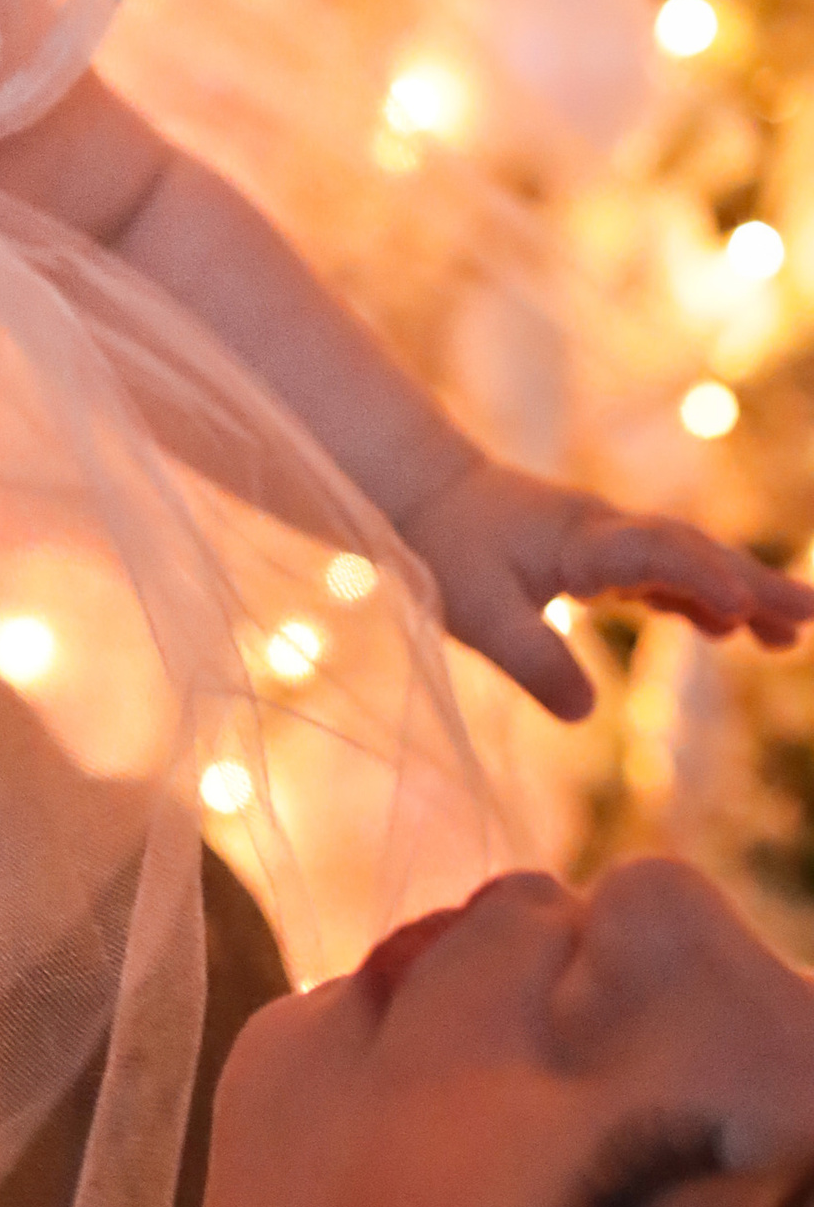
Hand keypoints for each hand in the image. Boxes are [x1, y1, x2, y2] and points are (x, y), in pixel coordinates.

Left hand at [398, 453, 813, 721]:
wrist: (429, 492)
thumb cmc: (447, 548)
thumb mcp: (476, 613)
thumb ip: (530, 660)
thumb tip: (586, 715)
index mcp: (577, 539)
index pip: (649, 553)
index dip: (695, 579)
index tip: (736, 609)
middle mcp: (604, 532)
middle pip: (689, 553)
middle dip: (750, 583)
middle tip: (809, 617)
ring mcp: (607, 540)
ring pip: (684, 562)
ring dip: (737, 592)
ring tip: (791, 635)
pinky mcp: (601, 554)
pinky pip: (662, 574)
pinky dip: (697, 597)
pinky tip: (726, 628)